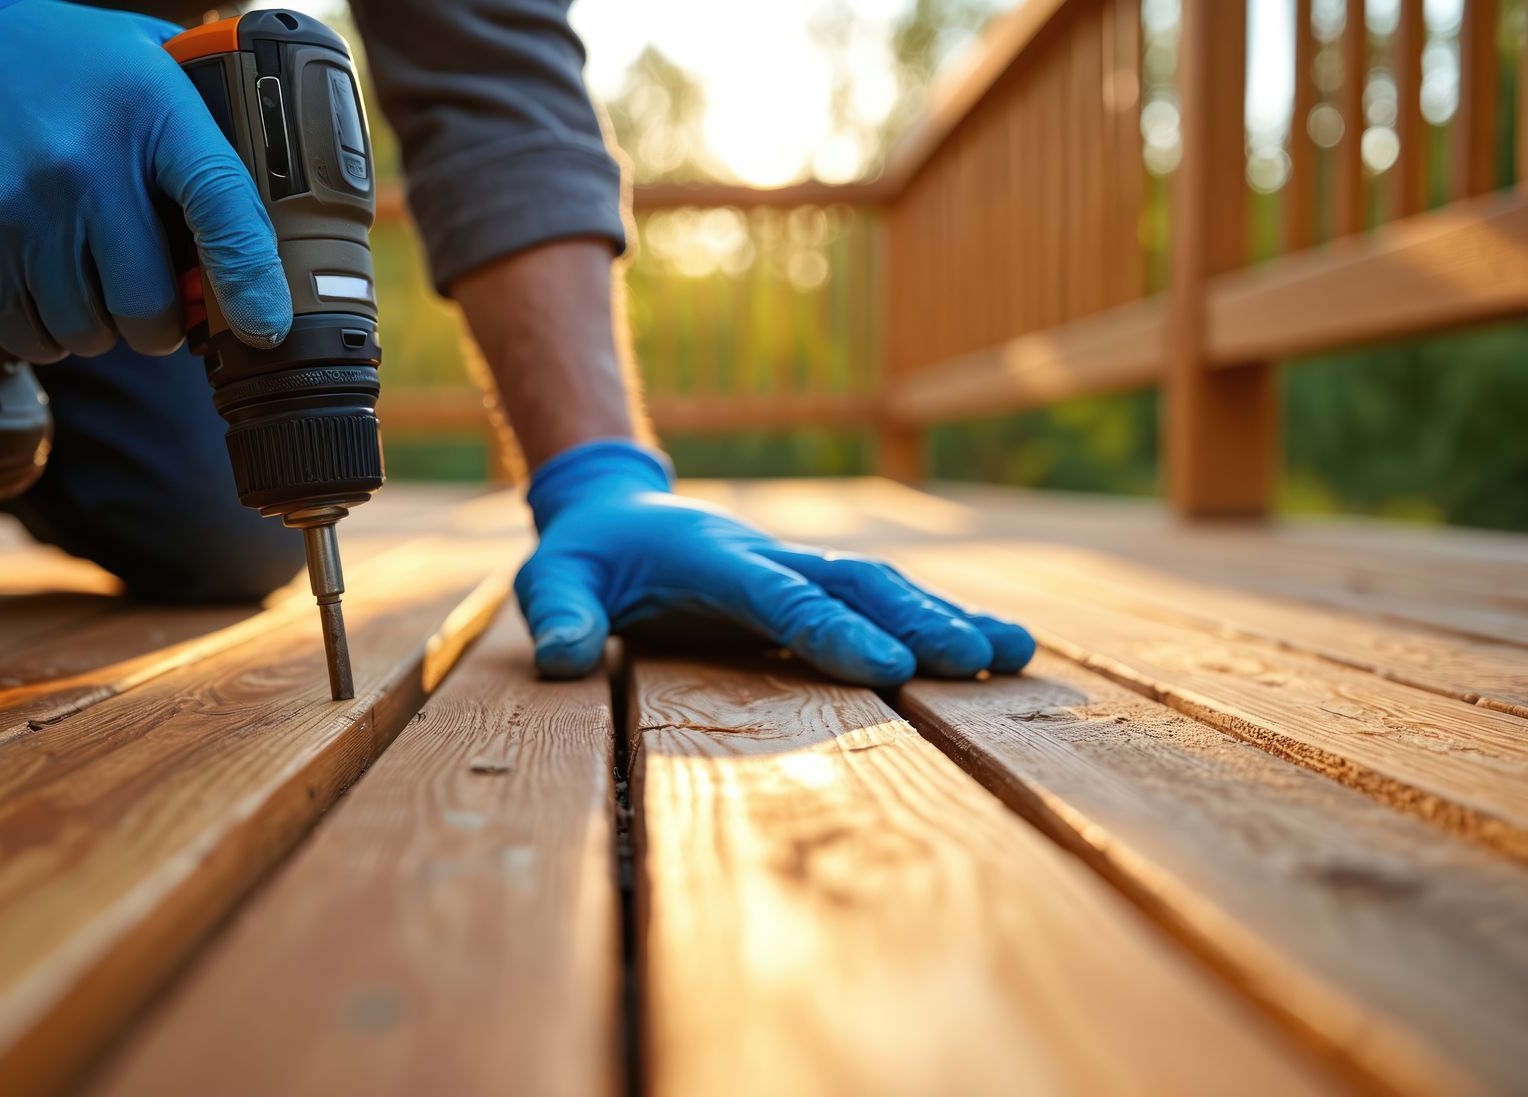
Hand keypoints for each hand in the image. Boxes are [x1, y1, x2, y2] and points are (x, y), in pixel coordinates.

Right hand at [0, 0, 288, 362]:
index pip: (220, 206)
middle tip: (152, 300)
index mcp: (152, 109)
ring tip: (91, 278)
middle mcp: (84, 161)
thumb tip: (280, 216)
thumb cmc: (71, 68)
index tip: (264, 328)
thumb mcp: (154, 66)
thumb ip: (211, 132)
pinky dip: (46, 331)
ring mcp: (19, 207)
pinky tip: (46, 285)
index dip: (250, 279)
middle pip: (147, 304)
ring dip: (100, 325)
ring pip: (87, 331)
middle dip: (160, 322)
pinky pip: (28, 336)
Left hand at [514, 441, 1034, 686]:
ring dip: (945, 618)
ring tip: (1013, 654)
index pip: (779, 596)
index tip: (888, 666)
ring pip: (882, 589)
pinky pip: (881, 603)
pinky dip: (939, 621)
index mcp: (713, 558)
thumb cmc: (586, 553)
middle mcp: (770, 557)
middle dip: (916, 621)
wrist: (615, 507)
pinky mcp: (812, 588)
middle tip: (977, 659)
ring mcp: (797, 569)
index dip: (832, 629)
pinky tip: (995, 649)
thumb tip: (563, 661)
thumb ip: (557, 616)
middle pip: (854, 585)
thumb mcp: (552, 578)